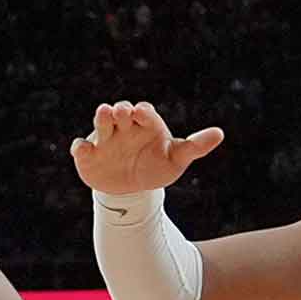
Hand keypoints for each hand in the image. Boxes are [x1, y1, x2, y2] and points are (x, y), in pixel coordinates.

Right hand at [70, 101, 223, 194]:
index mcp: (145, 123)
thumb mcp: (177, 159)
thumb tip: (220, 133)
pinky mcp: (89, 155)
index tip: (142, 113)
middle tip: (122, 112)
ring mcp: (105, 139)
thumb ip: (196, 146)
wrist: (132, 189)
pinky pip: (81, 148)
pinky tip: (83, 149)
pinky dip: (80, 147)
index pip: (144, 111)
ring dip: (101, 117)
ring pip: (101, 122)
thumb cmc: (156, 167)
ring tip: (104, 115)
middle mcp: (124, 126)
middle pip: (120, 111)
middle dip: (120, 110)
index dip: (142, 111)